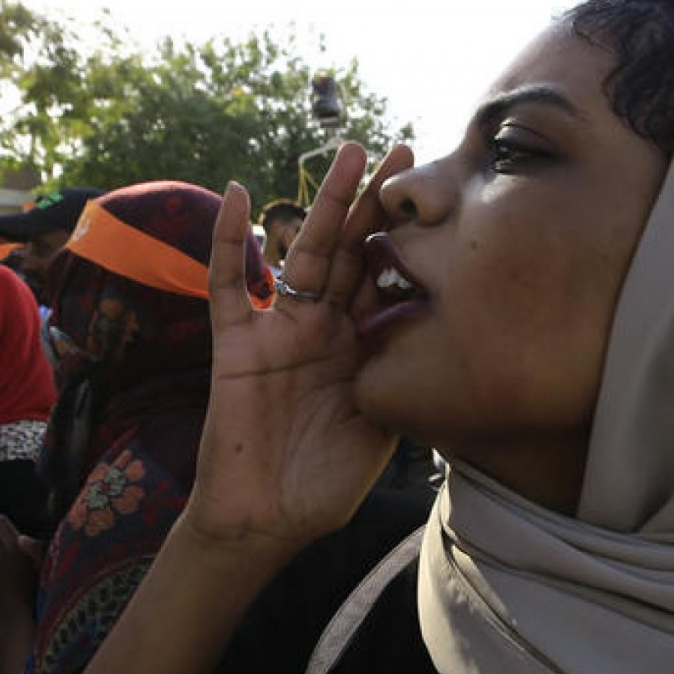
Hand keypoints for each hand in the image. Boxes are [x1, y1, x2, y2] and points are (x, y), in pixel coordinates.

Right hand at [182, 143, 414, 557]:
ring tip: (350, 154)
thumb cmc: (323, 485)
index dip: (410, 240)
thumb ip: (401, 382)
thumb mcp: (381, 430)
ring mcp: (279, 332)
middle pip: (353, 252)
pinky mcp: (237, 346)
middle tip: (405, 152)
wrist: (265, 522)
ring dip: (326, 204)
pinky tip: (236, 194)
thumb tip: (446, 343)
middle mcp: (323, 330)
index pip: (387, 280)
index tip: (441, 195)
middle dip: (377, 204)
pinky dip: (228, 241)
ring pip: (305, 253)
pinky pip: (228, 285)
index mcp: (361, 348)